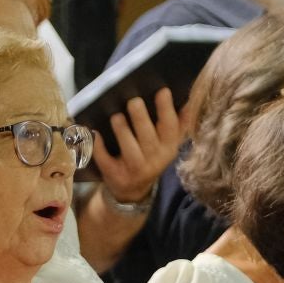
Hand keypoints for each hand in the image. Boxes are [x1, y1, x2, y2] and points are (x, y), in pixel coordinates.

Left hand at [93, 88, 187, 207]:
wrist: (133, 191)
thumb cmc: (150, 157)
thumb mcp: (167, 144)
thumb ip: (178, 124)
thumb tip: (187, 100)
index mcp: (168, 148)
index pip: (170, 128)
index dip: (166, 110)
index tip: (162, 91)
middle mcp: (154, 161)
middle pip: (148, 138)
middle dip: (141, 119)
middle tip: (134, 101)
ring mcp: (134, 170)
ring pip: (130, 151)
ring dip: (123, 132)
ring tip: (116, 116)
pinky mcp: (115, 176)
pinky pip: (107, 162)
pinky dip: (100, 148)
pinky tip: (96, 133)